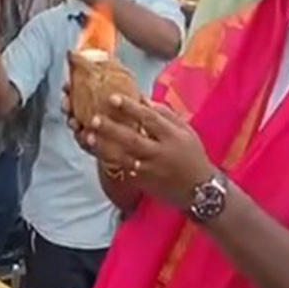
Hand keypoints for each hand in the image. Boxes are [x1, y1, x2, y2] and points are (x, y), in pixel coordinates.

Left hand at [81, 95, 215, 209]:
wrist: (201, 190)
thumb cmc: (193, 155)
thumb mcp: (186, 130)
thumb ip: (165, 114)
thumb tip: (142, 98)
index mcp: (173, 136)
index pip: (150, 119)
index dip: (131, 108)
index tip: (113, 97)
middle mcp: (160, 153)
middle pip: (133, 139)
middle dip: (112, 129)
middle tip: (93, 118)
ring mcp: (150, 170)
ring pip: (123, 157)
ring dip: (104, 146)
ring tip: (87, 135)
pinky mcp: (143, 182)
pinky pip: (123, 169)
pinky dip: (108, 160)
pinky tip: (95, 151)